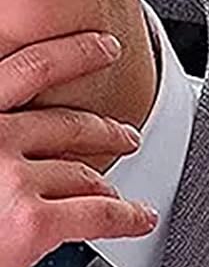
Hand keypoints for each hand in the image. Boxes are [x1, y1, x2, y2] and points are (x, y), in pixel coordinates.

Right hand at [0, 31, 157, 266]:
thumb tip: (14, 133)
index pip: (25, 69)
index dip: (71, 54)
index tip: (99, 46)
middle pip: (66, 126)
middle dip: (104, 131)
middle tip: (125, 135)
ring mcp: (11, 177)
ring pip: (84, 175)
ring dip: (109, 186)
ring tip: (121, 195)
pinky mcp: (32, 220)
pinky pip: (100, 213)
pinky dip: (128, 217)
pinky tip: (138, 218)